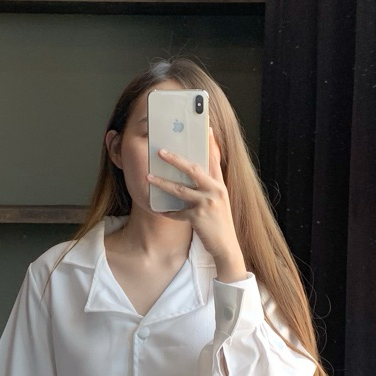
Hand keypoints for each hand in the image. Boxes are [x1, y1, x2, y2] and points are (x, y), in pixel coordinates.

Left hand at [146, 128, 247, 282]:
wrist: (227, 246)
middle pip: (193, 168)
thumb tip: (196, 175)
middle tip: (160, 151)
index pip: (214, 159)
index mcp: (220, 184)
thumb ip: (209, 187)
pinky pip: (177, 212)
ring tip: (148, 177)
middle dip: (175, 159)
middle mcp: (216, 190)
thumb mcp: (219, 201)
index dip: (210, 143)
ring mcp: (207, 203)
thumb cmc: (219, 223)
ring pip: (180, 189)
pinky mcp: (199, 217)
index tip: (206, 128)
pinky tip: (158, 210)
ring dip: (162, 183)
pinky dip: (167, 212)